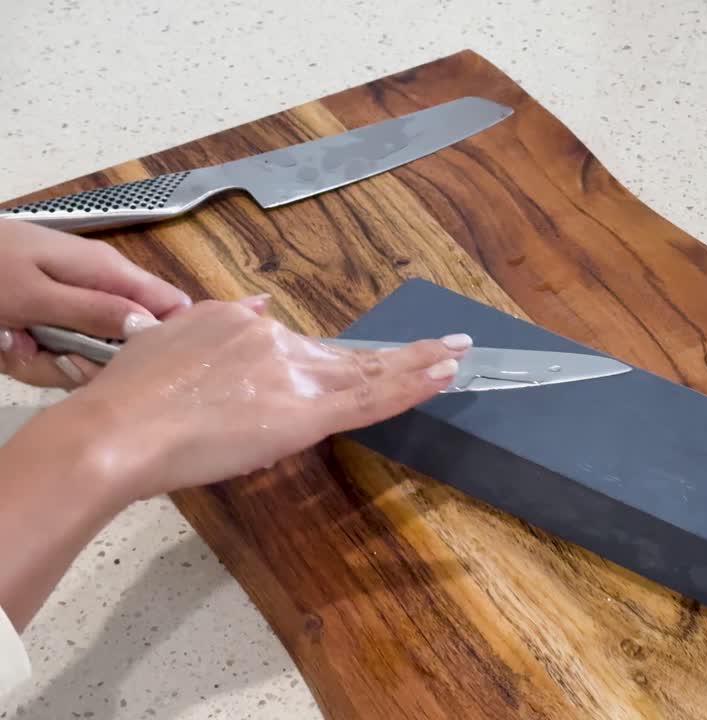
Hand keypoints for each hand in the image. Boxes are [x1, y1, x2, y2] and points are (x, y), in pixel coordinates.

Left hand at [0, 220, 190, 387]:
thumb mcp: (34, 295)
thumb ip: (94, 312)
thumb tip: (152, 326)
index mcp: (107, 271)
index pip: (169, 304)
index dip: (164, 339)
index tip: (133, 365)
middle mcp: (98, 289)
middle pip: (124, 343)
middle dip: (86, 361)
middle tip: (50, 357)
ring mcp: (71, 306)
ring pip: (85, 355)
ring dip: (47, 362)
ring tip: (14, 344)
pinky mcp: (47, 319)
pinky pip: (55, 353)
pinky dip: (28, 357)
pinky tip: (7, 343)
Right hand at [10, 297, 469, 501]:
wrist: (117, 429)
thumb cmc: (128, 399)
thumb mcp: (164, 338)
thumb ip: (217, 323)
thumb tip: (258, 303)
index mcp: (241, 323)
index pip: (301, 347)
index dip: (335, 361)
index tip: (363, 361)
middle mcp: (274, 339)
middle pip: (348, 353)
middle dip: (403, 350)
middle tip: (447, 343)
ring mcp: (293, 375)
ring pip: (370, 371)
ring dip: (420, 362)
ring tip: (458, 355)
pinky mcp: (304, 413)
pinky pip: (369, 401)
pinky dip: (410, 387)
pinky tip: (442, 377)